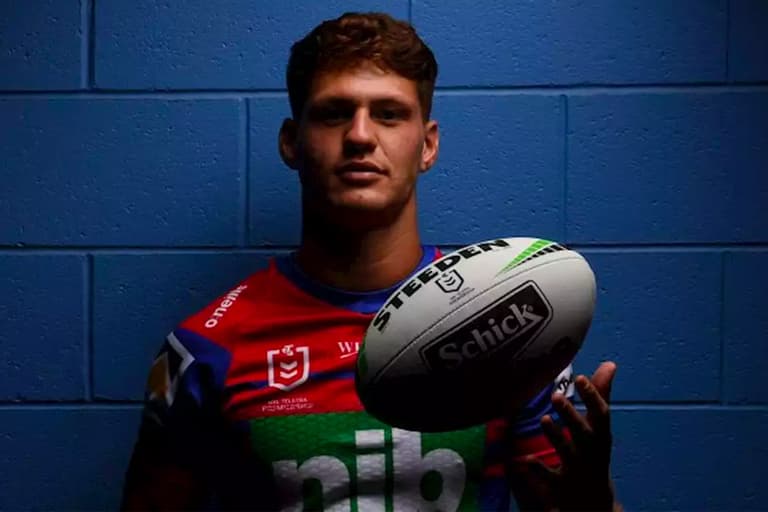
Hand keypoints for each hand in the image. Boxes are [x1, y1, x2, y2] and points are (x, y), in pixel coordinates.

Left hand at [526, 361, 619, 510]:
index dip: (592, 396)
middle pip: (584, 434)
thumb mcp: (600, 428)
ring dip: (557, 436)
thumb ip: (601, 395)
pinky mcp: (561, 487)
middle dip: (572, 416)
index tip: (580, 377)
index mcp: (601, 437)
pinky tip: (524, 460)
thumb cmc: (595, 454)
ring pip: (568, 453)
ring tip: (543, 419)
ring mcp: (577, 471)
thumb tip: (610, 364)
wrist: (594, 503)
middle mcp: (591, 453)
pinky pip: (549, 478)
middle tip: (555, 396)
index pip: (601, 415)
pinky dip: (538, 470)